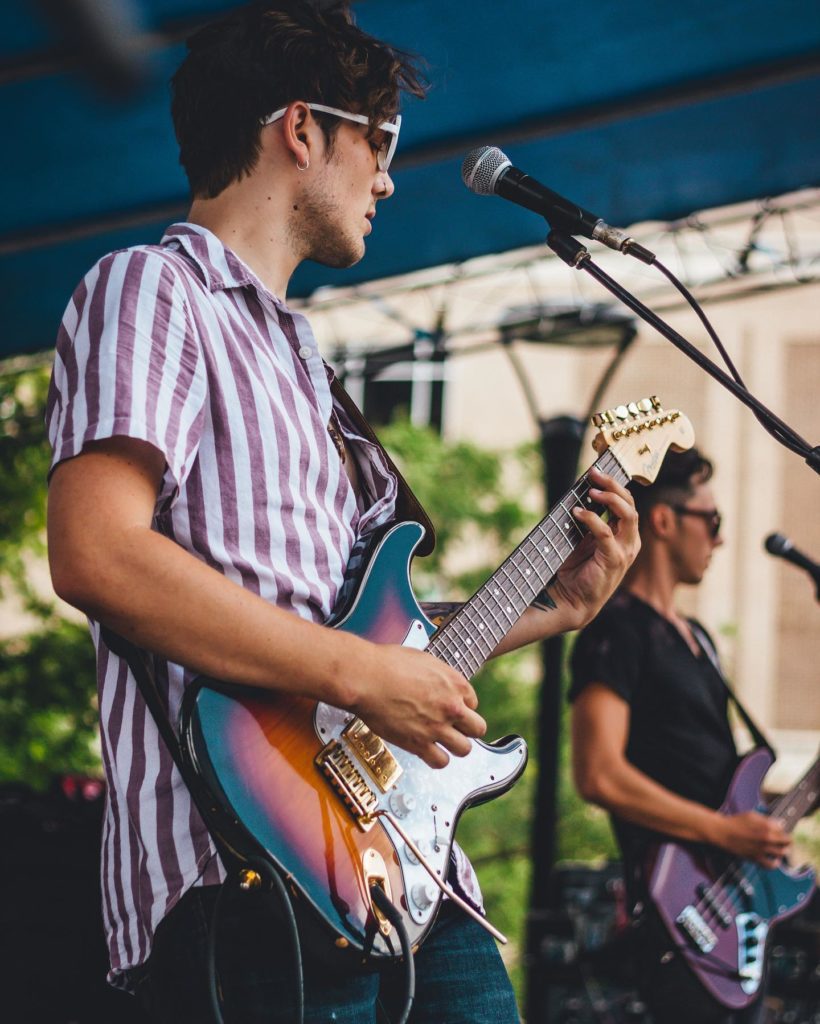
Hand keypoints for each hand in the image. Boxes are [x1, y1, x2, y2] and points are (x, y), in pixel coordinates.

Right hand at [350, 644, 486, 768]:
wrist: (366, 677)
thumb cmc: (387, 663)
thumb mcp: (423, 659)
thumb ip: (439, 675)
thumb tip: (439, 683)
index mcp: (455, 683)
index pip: (473, 703)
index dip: (460, 705)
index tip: (448, 707)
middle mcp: (452, 707)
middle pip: (477, 728)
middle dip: (466, 728)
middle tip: (453, 727)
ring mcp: (437, 727)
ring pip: (464, 749)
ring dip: (455, 746)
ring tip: (443, 742)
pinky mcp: (419, 744)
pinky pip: (440, 761)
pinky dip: (436, 759)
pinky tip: (428, 751)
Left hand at [550, 467, 639, 628]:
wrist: (570, 599)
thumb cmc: (576, 568)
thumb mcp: (582, 537)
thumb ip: (586, 519)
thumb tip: (578, 493)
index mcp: (624, 534)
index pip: (626, 503)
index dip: (614, 484)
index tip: (596, 470)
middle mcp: (629, 541)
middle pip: (631, 504)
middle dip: (614, 485)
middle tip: (595, 474)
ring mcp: (624, 551)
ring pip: (628, 516)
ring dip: (610, 499)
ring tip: (591, 490)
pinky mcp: (613, 561)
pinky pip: (607, 534)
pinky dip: (593, 519)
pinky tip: (578, 512)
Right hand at [714, 811, 791, 866]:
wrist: (723, 832)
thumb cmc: (736, 822)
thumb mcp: (752, 815)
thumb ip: (767, 820)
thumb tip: (779, 825)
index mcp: (767, 826)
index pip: (785, 831)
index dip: (784, 831)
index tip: (782, 832)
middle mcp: (767, 839)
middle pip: (787, 843)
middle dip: (787, 842)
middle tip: (784, 841)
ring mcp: (762, 849)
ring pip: (782, 853)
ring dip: (783, 851)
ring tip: (780, 849)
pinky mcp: (756, 858)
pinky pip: (771, 865)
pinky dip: (775, 864)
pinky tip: (774, 860)